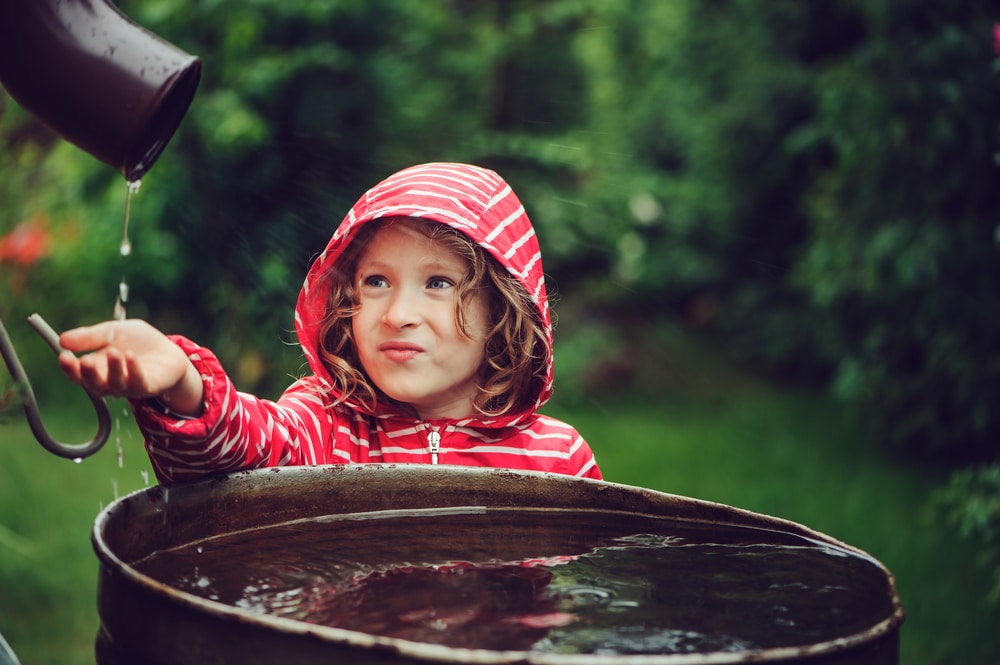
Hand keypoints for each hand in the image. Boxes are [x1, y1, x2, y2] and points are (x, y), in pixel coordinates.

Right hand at [58, 319, 203, 415]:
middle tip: (86, 361)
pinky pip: (139, 383)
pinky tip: (130, 357)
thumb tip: (62, 340)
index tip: (63, 356)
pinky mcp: (148, 387)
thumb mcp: (113, 332)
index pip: (77, 373)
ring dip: (113, 370)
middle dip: (88, 374)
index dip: (69, 368)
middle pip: (93, 384)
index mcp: (97, 368)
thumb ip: (90, 337)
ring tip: (114, 353)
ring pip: (115, 385)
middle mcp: (110, 380)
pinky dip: (134, 371)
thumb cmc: (138, 342)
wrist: (168, 349)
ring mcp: (129, 386)